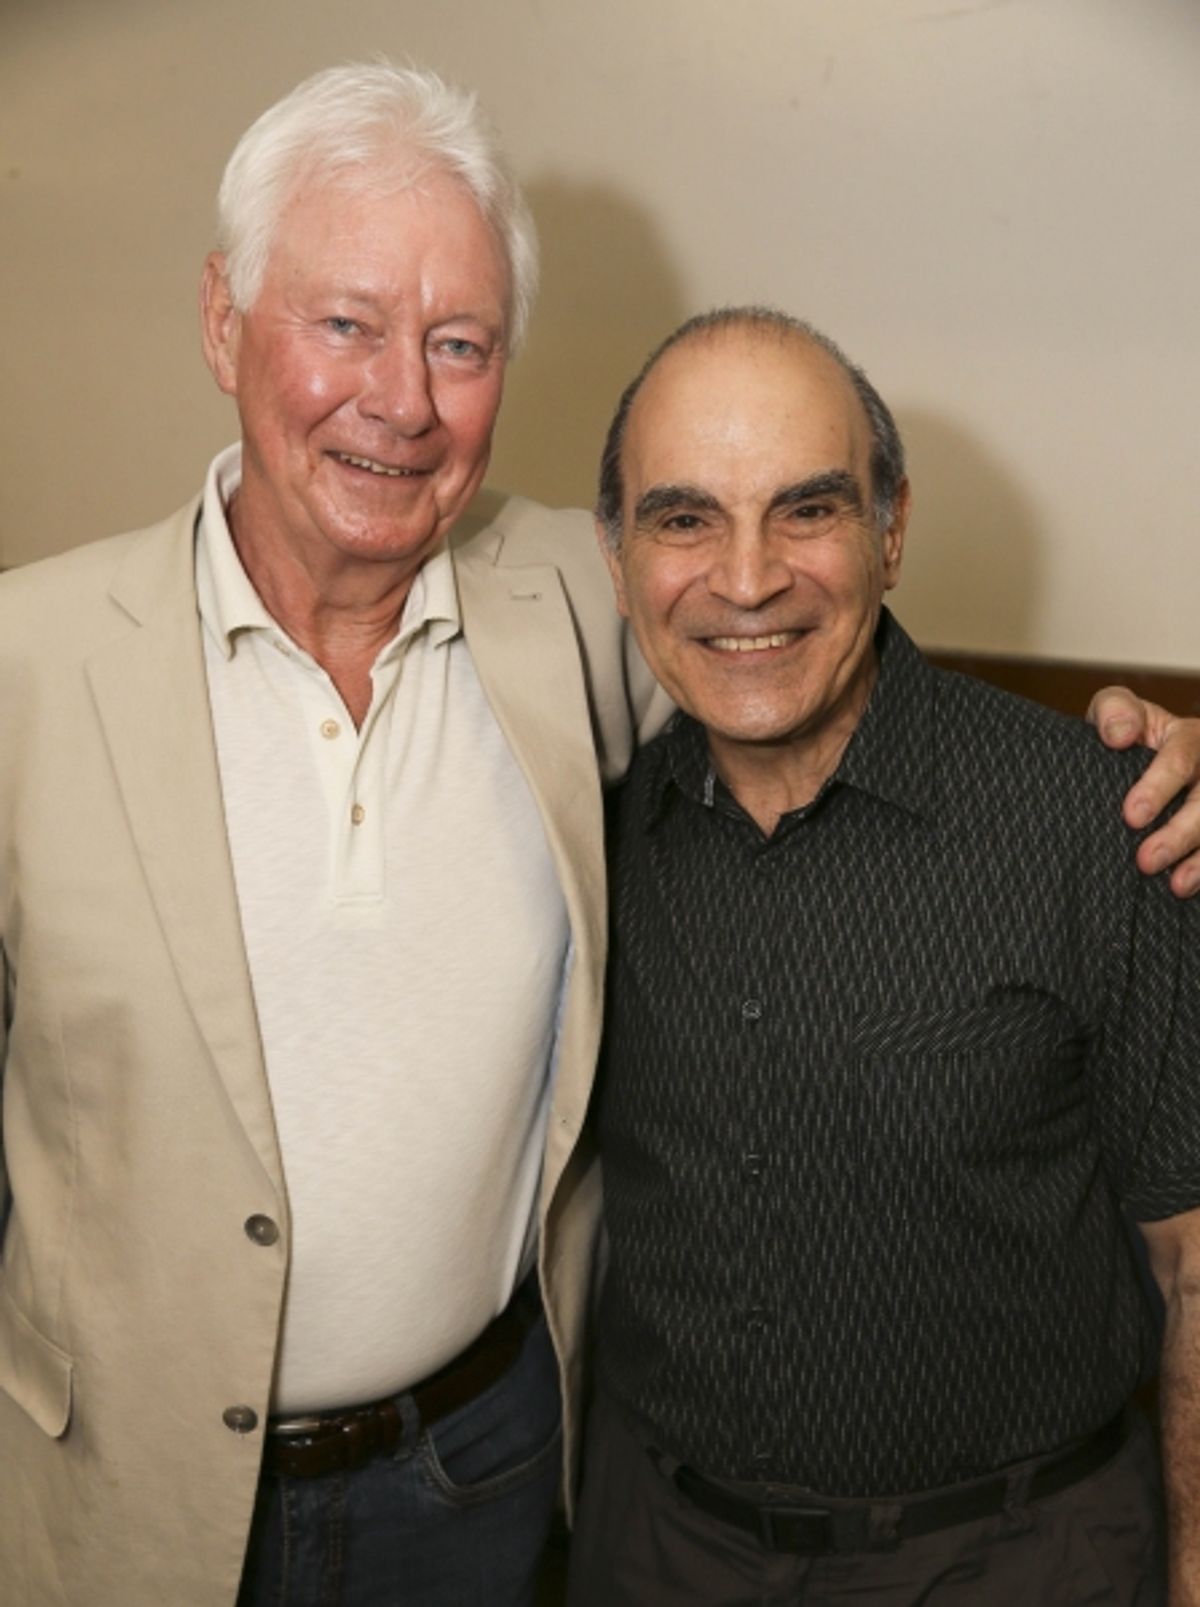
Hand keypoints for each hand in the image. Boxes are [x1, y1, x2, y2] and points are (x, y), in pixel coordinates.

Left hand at [1088, 687, 1199, 897]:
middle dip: (1180, 833)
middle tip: (1146, 860)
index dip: (1158, 787)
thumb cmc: (1129, 734)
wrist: (1144, 758)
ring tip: (1177, 884)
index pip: (1180, 759)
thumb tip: (1118, 735)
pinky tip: (1188, 887)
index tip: (1132, 816)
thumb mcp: (1118, 711)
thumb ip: (1114, 712)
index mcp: (1188, 737)